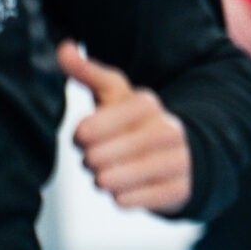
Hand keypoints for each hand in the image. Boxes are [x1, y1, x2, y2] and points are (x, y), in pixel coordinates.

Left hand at [58, 40, 192, 215]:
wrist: (186, 152)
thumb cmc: (136, 123)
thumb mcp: (116, 95)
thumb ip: (87, 72)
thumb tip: (64, 48)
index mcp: (146, 104)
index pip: (89, 129)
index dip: (81, 137)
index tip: (86, 137)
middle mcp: (166, 129)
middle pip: (97, 158)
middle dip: (92, 161)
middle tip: (100, 157)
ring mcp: (177, 160)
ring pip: (112, 181)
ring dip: (105, 180)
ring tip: (112, 172)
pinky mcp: (180, 188)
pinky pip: (129, 201)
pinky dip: (122, 198)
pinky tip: (129, 187)